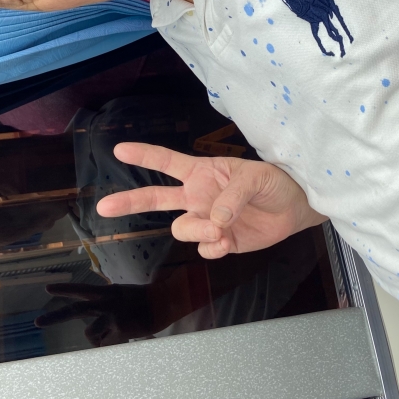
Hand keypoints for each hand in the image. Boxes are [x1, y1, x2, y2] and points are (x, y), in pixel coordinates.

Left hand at [35, 282, 155, 344]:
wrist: (163, 302)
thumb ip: (104, 306)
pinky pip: (105, 343)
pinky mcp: (118, 328)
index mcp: (106, 292)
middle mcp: (105, 302)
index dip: (64, 289)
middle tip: (37, 323)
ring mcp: (111, 315)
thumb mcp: (120, 295)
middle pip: (74, 310)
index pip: (81, 289)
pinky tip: (123, 335)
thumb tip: (92, 329)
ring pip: (90, 333)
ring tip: (113, 332)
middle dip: (54, 317)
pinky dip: (111, 342)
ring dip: (97, 338)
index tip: (47, 289)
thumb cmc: (142, 300)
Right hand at [96, 143, 325, 258]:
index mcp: (204, 172)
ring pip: (182, 229)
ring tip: (223, 229)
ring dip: (198, 231)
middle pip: (155, 198)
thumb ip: (233, 195)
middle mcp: (198, 196)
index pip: (167, 161)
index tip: (120, 149)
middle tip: (104, 206)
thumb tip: (214, 219)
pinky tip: (229, 241)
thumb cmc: (274, 182)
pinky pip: (203, 249)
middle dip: (130, 202)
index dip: (144, 155)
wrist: (294, 209)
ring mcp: (206, 220)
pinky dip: (214, 248)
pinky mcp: (219, 241)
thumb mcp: (256, 177)